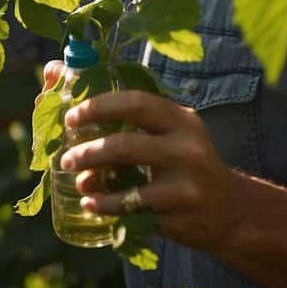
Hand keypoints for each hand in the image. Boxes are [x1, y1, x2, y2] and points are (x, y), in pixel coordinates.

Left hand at [59, 90, 244, 256]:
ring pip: (127, 181)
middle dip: (88, 151)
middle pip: (125, 144)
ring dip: (93, 181)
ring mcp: (185, 182)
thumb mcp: (169, 132)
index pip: (135, 102)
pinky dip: (106, 206)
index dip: (98, 107)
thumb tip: (56, 74)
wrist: (230, 211)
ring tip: (77, 181)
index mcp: (181, 119)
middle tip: (66, 159)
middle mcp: (187, 147)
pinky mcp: (179, 213)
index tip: (71, 117)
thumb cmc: (185, 163)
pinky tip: (91, 204)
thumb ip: (126, 113)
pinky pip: (132, 210)